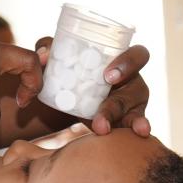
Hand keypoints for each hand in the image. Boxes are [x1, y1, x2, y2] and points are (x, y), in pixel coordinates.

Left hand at [35, 39, 153, 136]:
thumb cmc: (70, 69)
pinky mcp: (127, 119)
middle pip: (136, 88)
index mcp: (121, 59)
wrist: (67, 98)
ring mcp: (132, 101)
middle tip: (99, 111)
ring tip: (100, 129)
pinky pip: (134, 124)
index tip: (108, 76)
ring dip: (115, 120)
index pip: (138, 55)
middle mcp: (132, 80)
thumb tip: (43, 55)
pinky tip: (139, 133)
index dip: (128, 63)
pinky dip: (136, 127)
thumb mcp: (59, 57)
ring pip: (134, 111)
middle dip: (117, 102)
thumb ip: (48, 48)